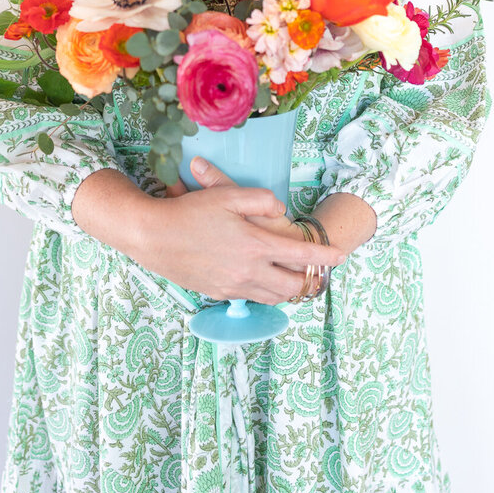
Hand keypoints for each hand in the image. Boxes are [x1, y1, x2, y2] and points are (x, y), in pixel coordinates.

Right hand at [139, 158, 343, 303]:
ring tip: (295, 278)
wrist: (152, 237)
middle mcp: (248, 272)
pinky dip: (265, 292)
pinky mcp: (218, 293)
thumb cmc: (189, 212)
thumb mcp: (226, 195)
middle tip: (319, 271)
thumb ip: (260, 200)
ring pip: (274, 297)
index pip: (302, 256)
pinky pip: (251, 298)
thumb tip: (281, 210)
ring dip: (289, 289)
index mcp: (255, 246)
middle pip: (293, 286)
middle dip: (311, 280)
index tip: (341, 255)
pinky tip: (262, 280)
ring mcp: (233, 286)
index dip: (326, 257)